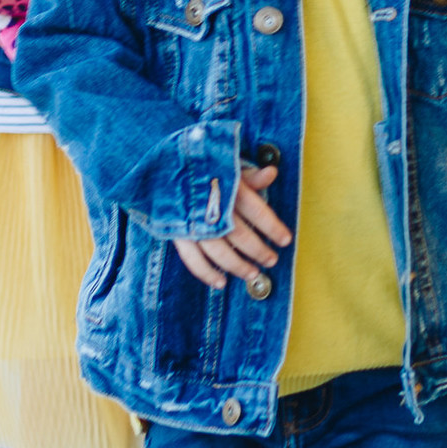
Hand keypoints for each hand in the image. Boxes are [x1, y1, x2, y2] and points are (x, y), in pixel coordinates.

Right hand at [173, 162, 292, 291]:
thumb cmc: (199, 167)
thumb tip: (272, 173)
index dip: (273, 227)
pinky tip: (220, 282)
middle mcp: (211, 207)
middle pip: (240, 234)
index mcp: (226, 186)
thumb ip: (249, 176)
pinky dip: (206, 273)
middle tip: (271, 260)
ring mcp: (193, 223)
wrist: (161, 167)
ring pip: (219, 251)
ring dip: (238, 266)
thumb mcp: (225, 165)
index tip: (285, 240)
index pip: (256, 211)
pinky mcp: (177, 233)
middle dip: (258, 250)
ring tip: (253, 274)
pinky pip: (192, 259)